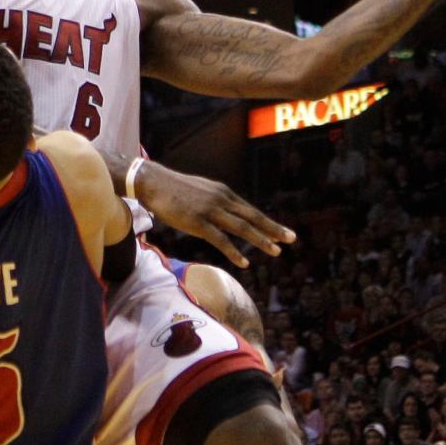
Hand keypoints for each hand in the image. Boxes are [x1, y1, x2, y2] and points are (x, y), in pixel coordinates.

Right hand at [136, 161, 295, 268]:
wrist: (153, 182)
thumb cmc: (174, 189)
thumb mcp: (202, 191)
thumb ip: (216, 202)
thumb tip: (226, 212)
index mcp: (223, 193)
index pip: (250, 210)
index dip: (268, 222)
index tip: (282, 232)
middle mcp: (221, 200)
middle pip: (253, 217)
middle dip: (273, 229)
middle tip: (291, 239)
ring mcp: (210, 211)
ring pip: (242, 228)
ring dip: (261, 240)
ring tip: (276, 251)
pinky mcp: (198, 222)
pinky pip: (220, 240)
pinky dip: (234, 252)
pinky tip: (245, 262)